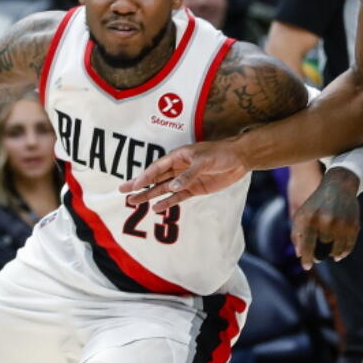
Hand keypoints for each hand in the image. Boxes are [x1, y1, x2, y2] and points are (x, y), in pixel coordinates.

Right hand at [119, 140, 249, 212]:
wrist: (239, 159)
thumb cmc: (221, 154)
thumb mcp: (204, 161)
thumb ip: (189, 174)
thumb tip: (172, 187)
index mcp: (178, 156)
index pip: (157, 167)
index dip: (144, 176)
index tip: (133, 184)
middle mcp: (179, 168)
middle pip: (155, 178)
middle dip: (139, 185)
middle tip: (123, 191)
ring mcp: (186, 179)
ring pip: (164, 188)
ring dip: (150, 195)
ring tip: (133, 202)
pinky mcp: (195, 189)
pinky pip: (178, 197)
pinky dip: (168, 202)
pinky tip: (157, 208)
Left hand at [290, 167, 359, 268]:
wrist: (338, 186)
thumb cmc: (316, 204)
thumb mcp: (302, 214)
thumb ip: (297, 234)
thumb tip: (299, 255)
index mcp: (310, 219)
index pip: (307, 245)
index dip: (307, 258)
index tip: (307, 266)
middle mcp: (326, 221)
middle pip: (322, 249)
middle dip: (320, 254)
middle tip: (319, 255)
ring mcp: (341, 224)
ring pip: (336, 250)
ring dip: (332, 254)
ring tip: (330, 253)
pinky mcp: (353, 225)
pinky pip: (348, 246)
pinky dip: (344, 252)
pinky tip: (339, 254)